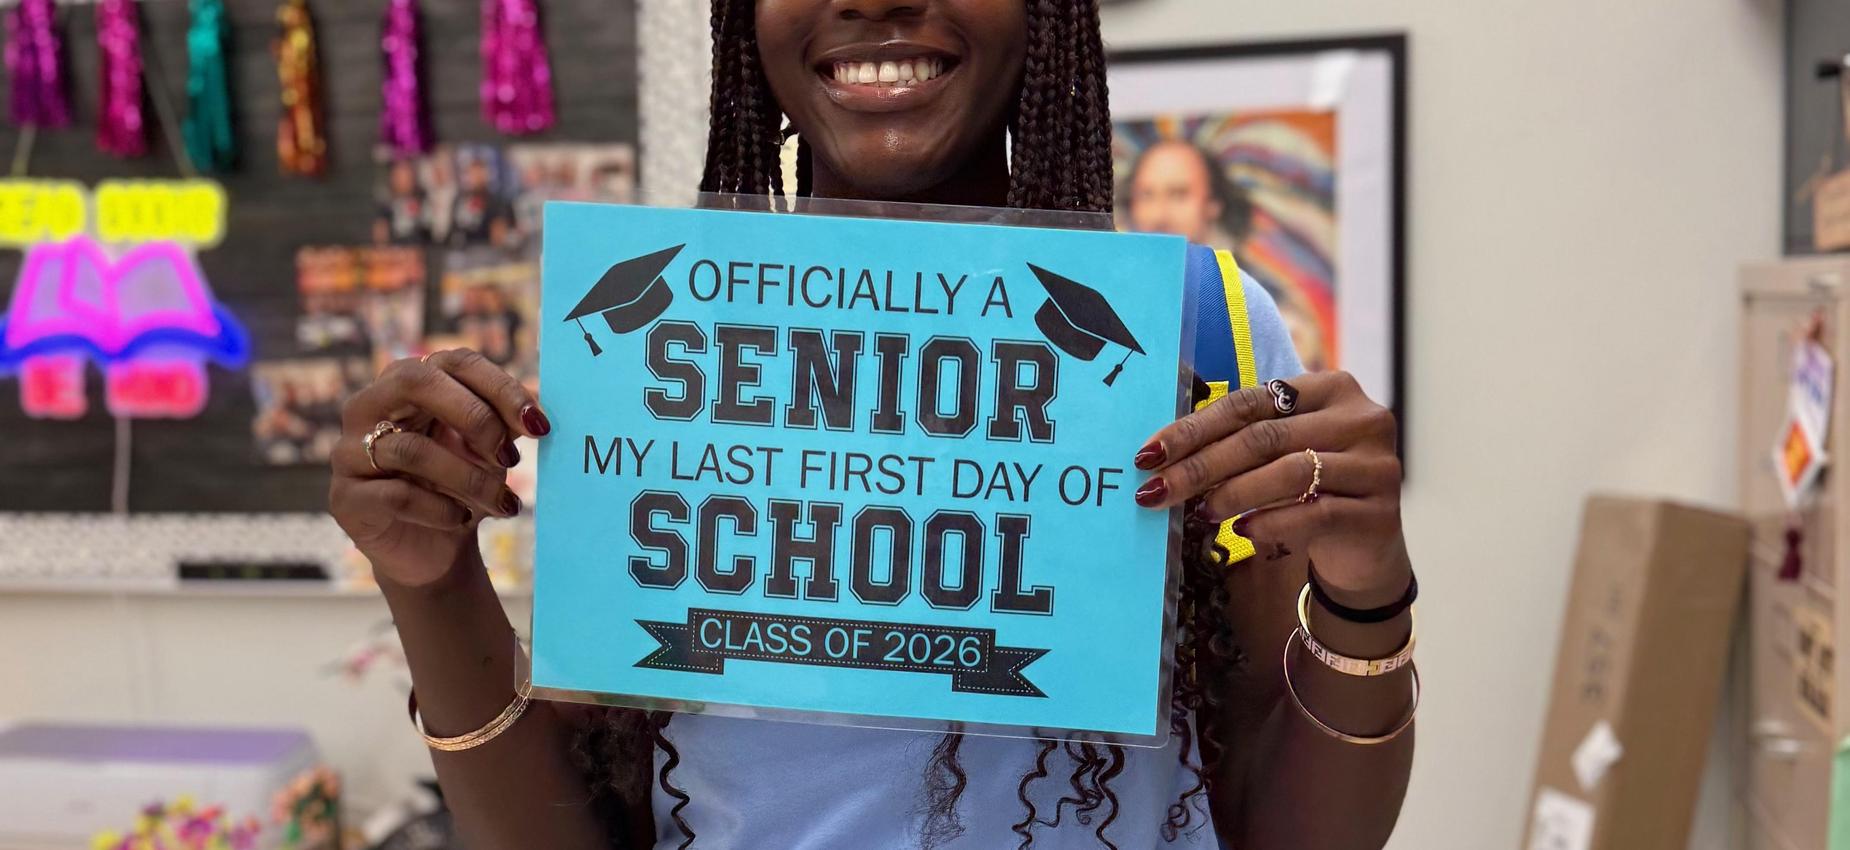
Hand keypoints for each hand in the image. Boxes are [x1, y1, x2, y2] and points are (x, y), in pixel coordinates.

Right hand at [327, 349, 550, 586]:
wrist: (434, 549)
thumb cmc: (462, 485)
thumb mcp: (490, 449)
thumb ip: (506, 424)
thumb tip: (534, 408)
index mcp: (409, 383)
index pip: (454, 362)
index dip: (499, 386)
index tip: (538, 423)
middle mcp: (370, 406)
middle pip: (415, 382)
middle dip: (474, 417)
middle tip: (511, 457)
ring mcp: (350, 451)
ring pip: (411, 449)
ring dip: (468, 478)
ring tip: (502, 502)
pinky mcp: (346, 498)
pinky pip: (397, 495)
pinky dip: (440, 509)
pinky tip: (461, 519)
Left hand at [1132, 371, 1408, 607]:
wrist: (1365, 551)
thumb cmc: (1312, 491)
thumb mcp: (1282, 454)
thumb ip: (1243, 439)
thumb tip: (1161, 452)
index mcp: (1332, 388)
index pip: (1251, 403)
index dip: (1195, 428)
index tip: (1149, 454)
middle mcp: (1361, 418)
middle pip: (1265, 437)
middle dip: (1202, 465)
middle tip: (1158, 490)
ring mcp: (1376, 464)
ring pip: (1290, 471)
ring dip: (1235, 493)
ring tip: (1202, 511)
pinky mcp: (1381, 511)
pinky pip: (1316, 512)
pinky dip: (1272, 522)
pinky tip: (1243, 532)